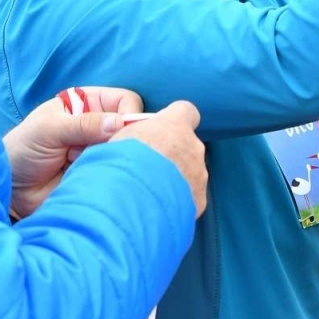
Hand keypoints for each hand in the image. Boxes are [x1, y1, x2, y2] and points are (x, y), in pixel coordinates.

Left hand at [4, 87, 144, 218]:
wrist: (11, 189)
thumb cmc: (23, 149)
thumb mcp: (49, 129)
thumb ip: (82, 124)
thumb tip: (118, 123)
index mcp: (88, 103)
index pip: (126, 101)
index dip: (127, 115)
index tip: (117, 131)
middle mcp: (99, 125)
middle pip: (132, 128)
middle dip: (120, 140)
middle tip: (98, 153)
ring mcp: (102, 151)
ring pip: (128, 152)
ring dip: (112, 159)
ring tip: (86, 166)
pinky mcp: (101, 174)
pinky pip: (120, 174)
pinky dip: (111, 176)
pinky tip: (91, 178)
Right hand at [110, 101, 207, 217]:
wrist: (129, 202)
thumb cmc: (120, 165)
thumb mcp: (120, 138)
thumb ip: (134, 135)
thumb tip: (129, 140)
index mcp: (174, 125)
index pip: (186, 111)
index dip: (174, 120)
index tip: (162, 130)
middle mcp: (193, 148)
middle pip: (188, 145)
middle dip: (172, 155)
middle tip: (148, 167)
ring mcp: (199, 175)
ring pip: (191, 173)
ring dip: (175, 179)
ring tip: (150, 192)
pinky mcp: (198, 201)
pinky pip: (190, 197)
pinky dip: (177, 202)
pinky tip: (157, 207)